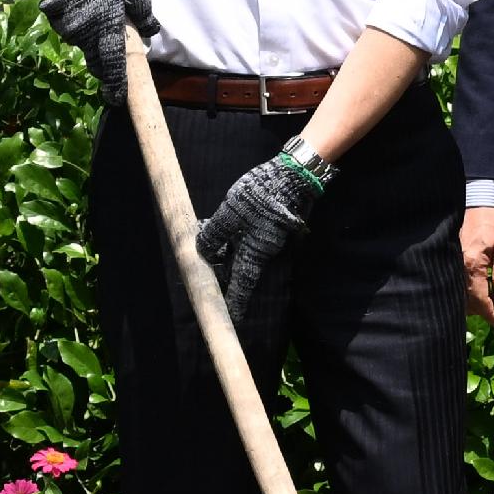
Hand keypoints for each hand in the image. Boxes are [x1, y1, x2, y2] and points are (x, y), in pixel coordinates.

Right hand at [31, 0, 155, 94]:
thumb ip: (142, 7)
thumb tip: (151, 29)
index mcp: (107, 26)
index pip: (113, 62)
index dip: (115, 83)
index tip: (116, 98)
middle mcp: (86, 34)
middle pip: (97, 62)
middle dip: (106, 69)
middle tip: (114, 68)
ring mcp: (70, 32)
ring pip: (86, 48)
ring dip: (95, 45)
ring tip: (102, 27)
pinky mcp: (58, 26)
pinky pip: (75, 36)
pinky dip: (84, 33)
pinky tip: (87, 15)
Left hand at [196, 155, 318, 343]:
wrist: (290, 175)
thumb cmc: (259, 197)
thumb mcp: (229, 214)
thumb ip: (214, 234)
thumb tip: (203, 251)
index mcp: (255, 252)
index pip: (243, 284)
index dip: (236, 302)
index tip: (232, 318)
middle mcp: (262, 249)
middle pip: (239, 267)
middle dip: (222, 272)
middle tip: (204, 274)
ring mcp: (266, 236)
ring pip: (240, 250)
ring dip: (223, 251)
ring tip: (203, 246)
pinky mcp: (266, 223)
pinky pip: (245, 236)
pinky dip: (230, 236)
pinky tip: (216, 226)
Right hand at [461, 205, 493, 321]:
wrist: (477, 203)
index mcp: (472, 265)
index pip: (478, 298)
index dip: (489, 313)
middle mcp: (457, 267)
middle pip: (465, 300)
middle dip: (480, 310)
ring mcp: (450, 263)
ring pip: (457, 293)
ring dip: (471, 302)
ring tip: (487, 301)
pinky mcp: (449, 259)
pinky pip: (454, 282)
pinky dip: (464, 291)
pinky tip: (475, 291)